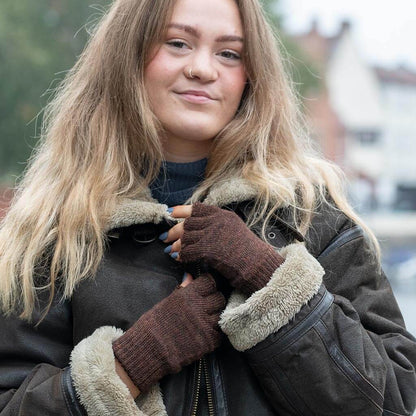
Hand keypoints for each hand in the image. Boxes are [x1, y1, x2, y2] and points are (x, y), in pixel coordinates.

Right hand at [112, 274, 224, 392]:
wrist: (149, 351)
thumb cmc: (153, 324)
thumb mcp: (167, 302)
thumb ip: (182, 288)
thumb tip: (190, 276)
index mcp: (188, 295)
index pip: (209, 282)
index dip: (208, 285)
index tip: (204, 289)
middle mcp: (199, 308)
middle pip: (219, 298)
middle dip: (214, 300)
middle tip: (206, 305)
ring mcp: (206, 325)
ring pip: (221, 314)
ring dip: (215, 316)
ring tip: (205, 320)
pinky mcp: (208, 342)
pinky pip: (219, 333)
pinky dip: (214, 333)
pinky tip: (204, 333)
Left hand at [162, 203, 283, 294]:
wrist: (257, 264)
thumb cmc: (248, 251)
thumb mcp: (234, 229)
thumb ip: (217, 224)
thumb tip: (196, 226)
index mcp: (223, 215)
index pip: (197, 208)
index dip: (181, 210)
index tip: (170, 212)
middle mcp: (216, 221)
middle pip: (188, 223)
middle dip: (174, 230)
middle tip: (165, 237)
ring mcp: (212, 234)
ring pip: (186, 237)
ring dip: (176, 245)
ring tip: (170, 250)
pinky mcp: (209, 248)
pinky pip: (188, 251)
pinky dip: (182, 255)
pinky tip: (179, 258)